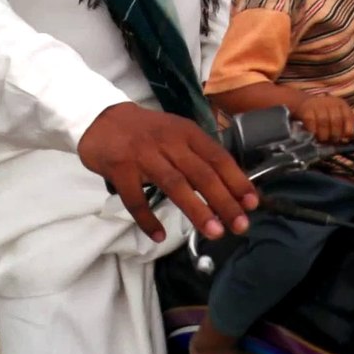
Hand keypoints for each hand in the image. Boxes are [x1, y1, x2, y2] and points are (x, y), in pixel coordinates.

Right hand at [77, 103, 258, 242]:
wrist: (101, 118)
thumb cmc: (145, 132)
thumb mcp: (176, 134)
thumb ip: (197, 156)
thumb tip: (228, 187)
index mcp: (186, 133)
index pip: (218, 157)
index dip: (237, 180)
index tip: (252, 203)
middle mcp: (168, 141)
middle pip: (201, 173)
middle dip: (224, 200)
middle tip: (240, 225)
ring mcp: (143, 155)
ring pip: (175, 184)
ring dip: (197, 210)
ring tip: (214, 232)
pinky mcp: (120, 168)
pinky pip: (136, 198)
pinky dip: (147, 218)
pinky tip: (158, 236)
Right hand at [294, 95, 353, 142]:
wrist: (304, 104)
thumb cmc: (323, 115)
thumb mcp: (335, 117)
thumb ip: (341, 128)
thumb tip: (344, 141)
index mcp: (342, 105)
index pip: (349, 118)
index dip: (348, 131)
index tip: (344, 140)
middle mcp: (331, 102)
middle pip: (336, 120)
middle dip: (335, 134)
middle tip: (331, 141)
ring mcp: (318, 104)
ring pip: (323, 121)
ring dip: (324, 134)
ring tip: (322, 140)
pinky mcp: (306, 109)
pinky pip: (311, 121)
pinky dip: (313, 131)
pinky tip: (313, 135)